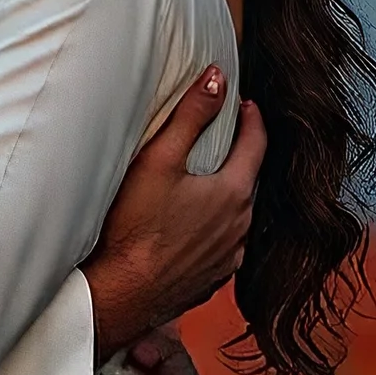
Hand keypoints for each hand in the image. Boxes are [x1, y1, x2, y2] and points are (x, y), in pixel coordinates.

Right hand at [84, 79, 266, 356]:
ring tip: (201, 187)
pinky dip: (210, 232)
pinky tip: (188, 230)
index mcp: (234, 193)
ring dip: (224, 199)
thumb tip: (218, 78)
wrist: (118, 296)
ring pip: (235, 218)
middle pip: (248, 181)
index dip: (252, 119)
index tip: (245, 105)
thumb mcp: (159, 160)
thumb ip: (191, 115)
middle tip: (220, 141)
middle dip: (237, 158)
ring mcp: (228, 259)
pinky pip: (220, 248)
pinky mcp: (211, 282)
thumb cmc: (133, 230)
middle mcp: (240, 228)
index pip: (257, 144)